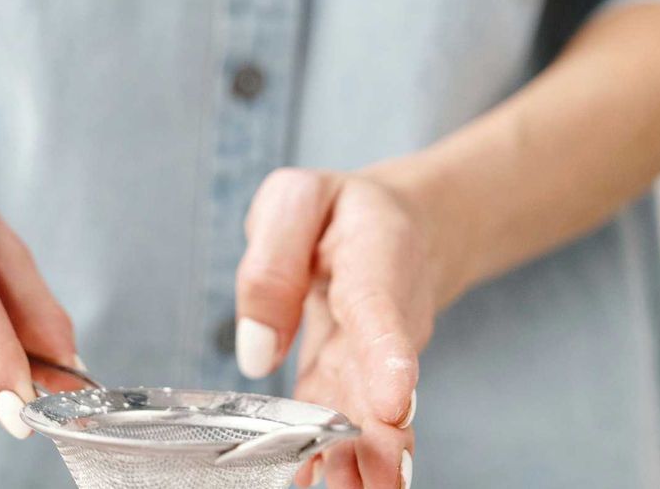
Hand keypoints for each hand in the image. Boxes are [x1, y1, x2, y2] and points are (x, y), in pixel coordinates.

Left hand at [235, 167, 463, 487]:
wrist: (402, 228)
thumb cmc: (341, 213)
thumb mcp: (295, 200)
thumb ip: (272, 263)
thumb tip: (257, 354)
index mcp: (375, 261)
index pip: (382, 310)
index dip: (389, 358)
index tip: (396, 404)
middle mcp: (386, 320)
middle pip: (382, 381)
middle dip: (382, 435)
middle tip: (383, 479)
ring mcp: (372, 359)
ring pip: (367, 413)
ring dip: (364, 460)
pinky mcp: (353, 382)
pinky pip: (344, 421)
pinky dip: (337, 459)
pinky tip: (316, 485)